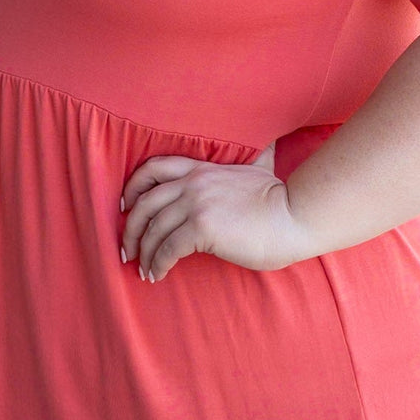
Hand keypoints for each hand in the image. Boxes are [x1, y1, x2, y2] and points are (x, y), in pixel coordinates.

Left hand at [120, 143, 308, 281]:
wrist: (295, 216)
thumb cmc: (279, 200)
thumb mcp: (259, 168)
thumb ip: (254, 157)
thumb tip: (271, 144)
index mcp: (202, 168)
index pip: (153, 168)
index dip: (133, 187)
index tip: (125, 206)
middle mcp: (193, 183)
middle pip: (144, 203)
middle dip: (130, 228)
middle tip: (127, 249)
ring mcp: (196, 204)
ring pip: (153, 229)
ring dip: (143, 253)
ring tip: (143, 270)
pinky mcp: (201, 228)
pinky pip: (166, 249)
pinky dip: (157, 264)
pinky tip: (157, 275)